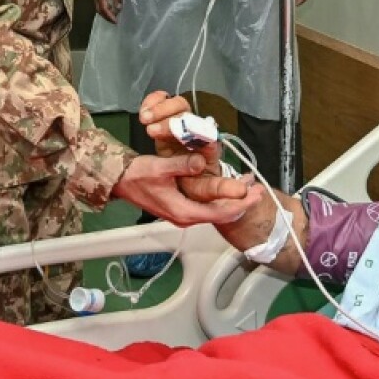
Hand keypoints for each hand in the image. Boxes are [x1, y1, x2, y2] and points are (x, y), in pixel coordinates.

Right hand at [89, 0, 121, 22]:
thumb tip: (119, 8)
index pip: (104, 10)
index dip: (110, 17)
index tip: (116, 21)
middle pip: (99, 10)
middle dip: (106, 17)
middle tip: (115, 20)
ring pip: (97, 7)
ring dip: (105, 12)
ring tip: (113, 15)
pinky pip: (98, 2)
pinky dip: (103, 7)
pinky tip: (110, 6)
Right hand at [131, 90, 264, 221]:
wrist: (119, 181)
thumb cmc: (137, 176)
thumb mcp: (160, 168)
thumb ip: (183, 165)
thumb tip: (203, 161)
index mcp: (183, 211)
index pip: (220, 213)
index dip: (241, 203)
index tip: (255, 193)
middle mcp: (185, 216)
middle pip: (221, 214)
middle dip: (242, 203)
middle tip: (259, 189)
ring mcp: (183, 213)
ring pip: (216, 211)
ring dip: (233, 201)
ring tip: (249, 187)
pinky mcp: (181, 207)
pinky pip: (207, 206)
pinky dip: (221, 199)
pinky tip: (229, 188)